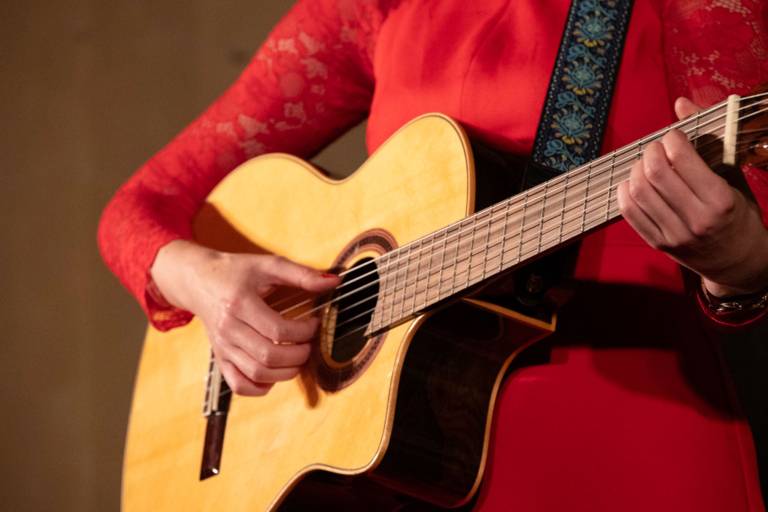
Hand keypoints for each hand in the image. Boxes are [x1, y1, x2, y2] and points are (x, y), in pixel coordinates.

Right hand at [150, 240, 339, 395]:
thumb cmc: (235, 271)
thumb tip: (334, 282)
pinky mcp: (220, 359)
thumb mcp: (268, 264)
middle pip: (268, 356)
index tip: (314, 323)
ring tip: (298, 358)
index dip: (304, 332)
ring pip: (256, 374)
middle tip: (309, 344)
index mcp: (239, 304)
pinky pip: (239, 385)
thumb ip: (302, 274)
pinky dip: (261, 387)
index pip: (278, 331)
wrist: (198, 280)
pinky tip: (275, 373)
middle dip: (299, 355)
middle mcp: (228, 329)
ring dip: (286, 373)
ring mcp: (222, 347)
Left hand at [616, 97, 767, 296]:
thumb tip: (681, 102)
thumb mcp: (733, 176)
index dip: (672, 139)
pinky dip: (626, 191)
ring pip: (638, 192)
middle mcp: (696, 219)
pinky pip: (629, 212)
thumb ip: (710, 139)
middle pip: (655, 174)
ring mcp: (674, 234)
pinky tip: (634, 182)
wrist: (738, 262)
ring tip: (646, 164)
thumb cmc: (739, 214)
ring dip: (636, 170)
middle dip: (651, 152)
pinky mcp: (658, 244)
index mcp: (720, 200)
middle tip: (656, 148)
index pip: (681, 160)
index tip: (674, 137)